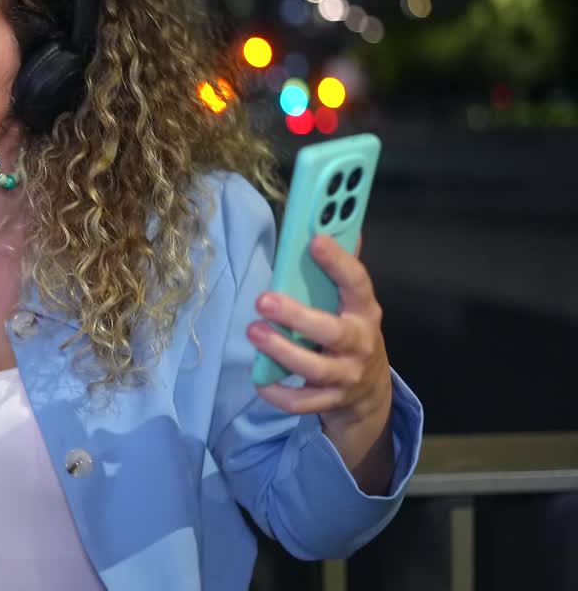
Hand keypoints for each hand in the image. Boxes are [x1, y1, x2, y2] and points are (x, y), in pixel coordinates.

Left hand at [245, 234, 392, 430]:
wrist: (370, 394)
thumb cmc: (351, 335)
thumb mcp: (352, 305)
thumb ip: (340, 271)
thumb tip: (330, 222)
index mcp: (364, 312)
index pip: (357, 283)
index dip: (338, 262)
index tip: (315, 240)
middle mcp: (360, 344)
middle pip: (332, 331)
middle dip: (297, 316)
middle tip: (263, 300)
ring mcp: (347, 376)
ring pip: (316, 368)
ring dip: (282, 351)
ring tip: (254, 332)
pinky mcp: (331, 401)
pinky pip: (303, 402)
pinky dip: (280, 393)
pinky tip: (261, 380)